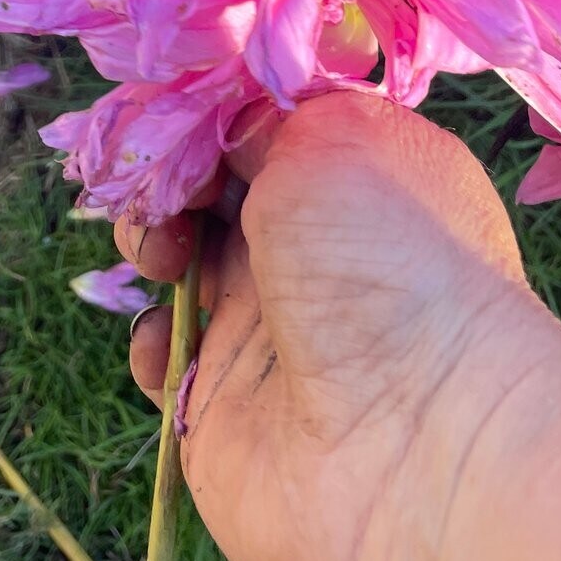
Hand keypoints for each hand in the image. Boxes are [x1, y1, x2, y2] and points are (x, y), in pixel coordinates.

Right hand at [117, 94, 550, 560]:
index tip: (180, 120)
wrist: (412, 446)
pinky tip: (167, 336)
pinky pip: (162, 354)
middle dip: (169, 172)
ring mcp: (269, 321)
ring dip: (147, 236)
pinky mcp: (226, 397)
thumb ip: (261, 119)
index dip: (208, 114)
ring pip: (177, 253)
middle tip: (169, 190)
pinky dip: (148, 337)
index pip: (261, 119)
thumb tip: (224, 135)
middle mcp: (316, 242)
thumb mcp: (330, 136)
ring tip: (162, 254)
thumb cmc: (385, 263)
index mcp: (358, 169)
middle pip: (209, 180)